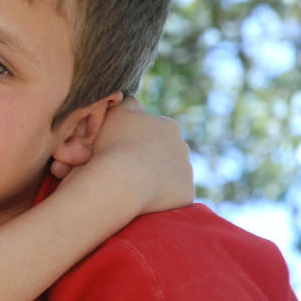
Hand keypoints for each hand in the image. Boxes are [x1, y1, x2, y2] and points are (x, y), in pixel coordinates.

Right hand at [60, 98, 193, 214]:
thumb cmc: (114, 145)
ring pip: (168, 173)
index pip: (153, 131)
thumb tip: (135, 102)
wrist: (121, 182)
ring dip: (154, 177)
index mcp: (168, 125)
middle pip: (163, 152)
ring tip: (131, 184)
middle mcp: (183, 146)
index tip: (119, 148)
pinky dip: (159, 196)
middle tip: (124, 167)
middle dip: (148, 157)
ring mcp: (186, 172)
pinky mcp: (186, 194)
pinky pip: (171, 194)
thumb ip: (127, 103)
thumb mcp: (114, 114)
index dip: (134, 139)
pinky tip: (141, 198)